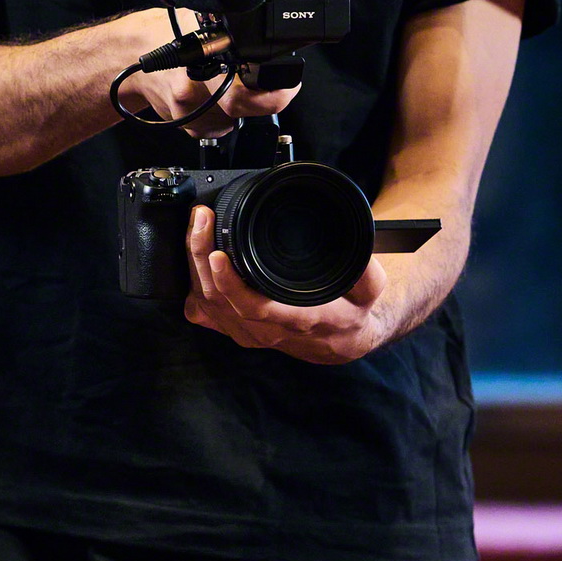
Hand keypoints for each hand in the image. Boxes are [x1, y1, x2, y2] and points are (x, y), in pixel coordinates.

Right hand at [121, 9, 299, 135]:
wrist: (132, 52)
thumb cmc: (169, 32)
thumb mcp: (207, 19)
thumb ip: (237, 32)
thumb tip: (274, 38)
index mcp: (202, 56)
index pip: (246, 91)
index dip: (274, 93)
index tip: (286, 86)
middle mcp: (191, 85)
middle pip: (240, 107)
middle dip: (255, 98)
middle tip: (258, 82)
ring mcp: (186, 108)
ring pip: (230, 120)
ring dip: (235, 105)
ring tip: (219, 79)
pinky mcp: (183, 123)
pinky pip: (215, 127)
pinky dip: (218, 114)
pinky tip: (207, 93)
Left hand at [184, 206, 389, 363]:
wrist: (340, 342)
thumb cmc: (350, 312)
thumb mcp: (369, 289)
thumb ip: (365, 268)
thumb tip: (355, 241)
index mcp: (298, 319)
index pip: (255, 307)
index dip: (231, 283)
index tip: (218, 254)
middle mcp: (267, 330)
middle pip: (218, 299)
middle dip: (201, 255)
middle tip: (202, 218)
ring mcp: (247, 332)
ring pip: (205, 303)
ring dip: (194, 263)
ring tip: (196, 224)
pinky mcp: (235, 329)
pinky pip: (202, 311)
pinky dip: (192, 282)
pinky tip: (194, 255)